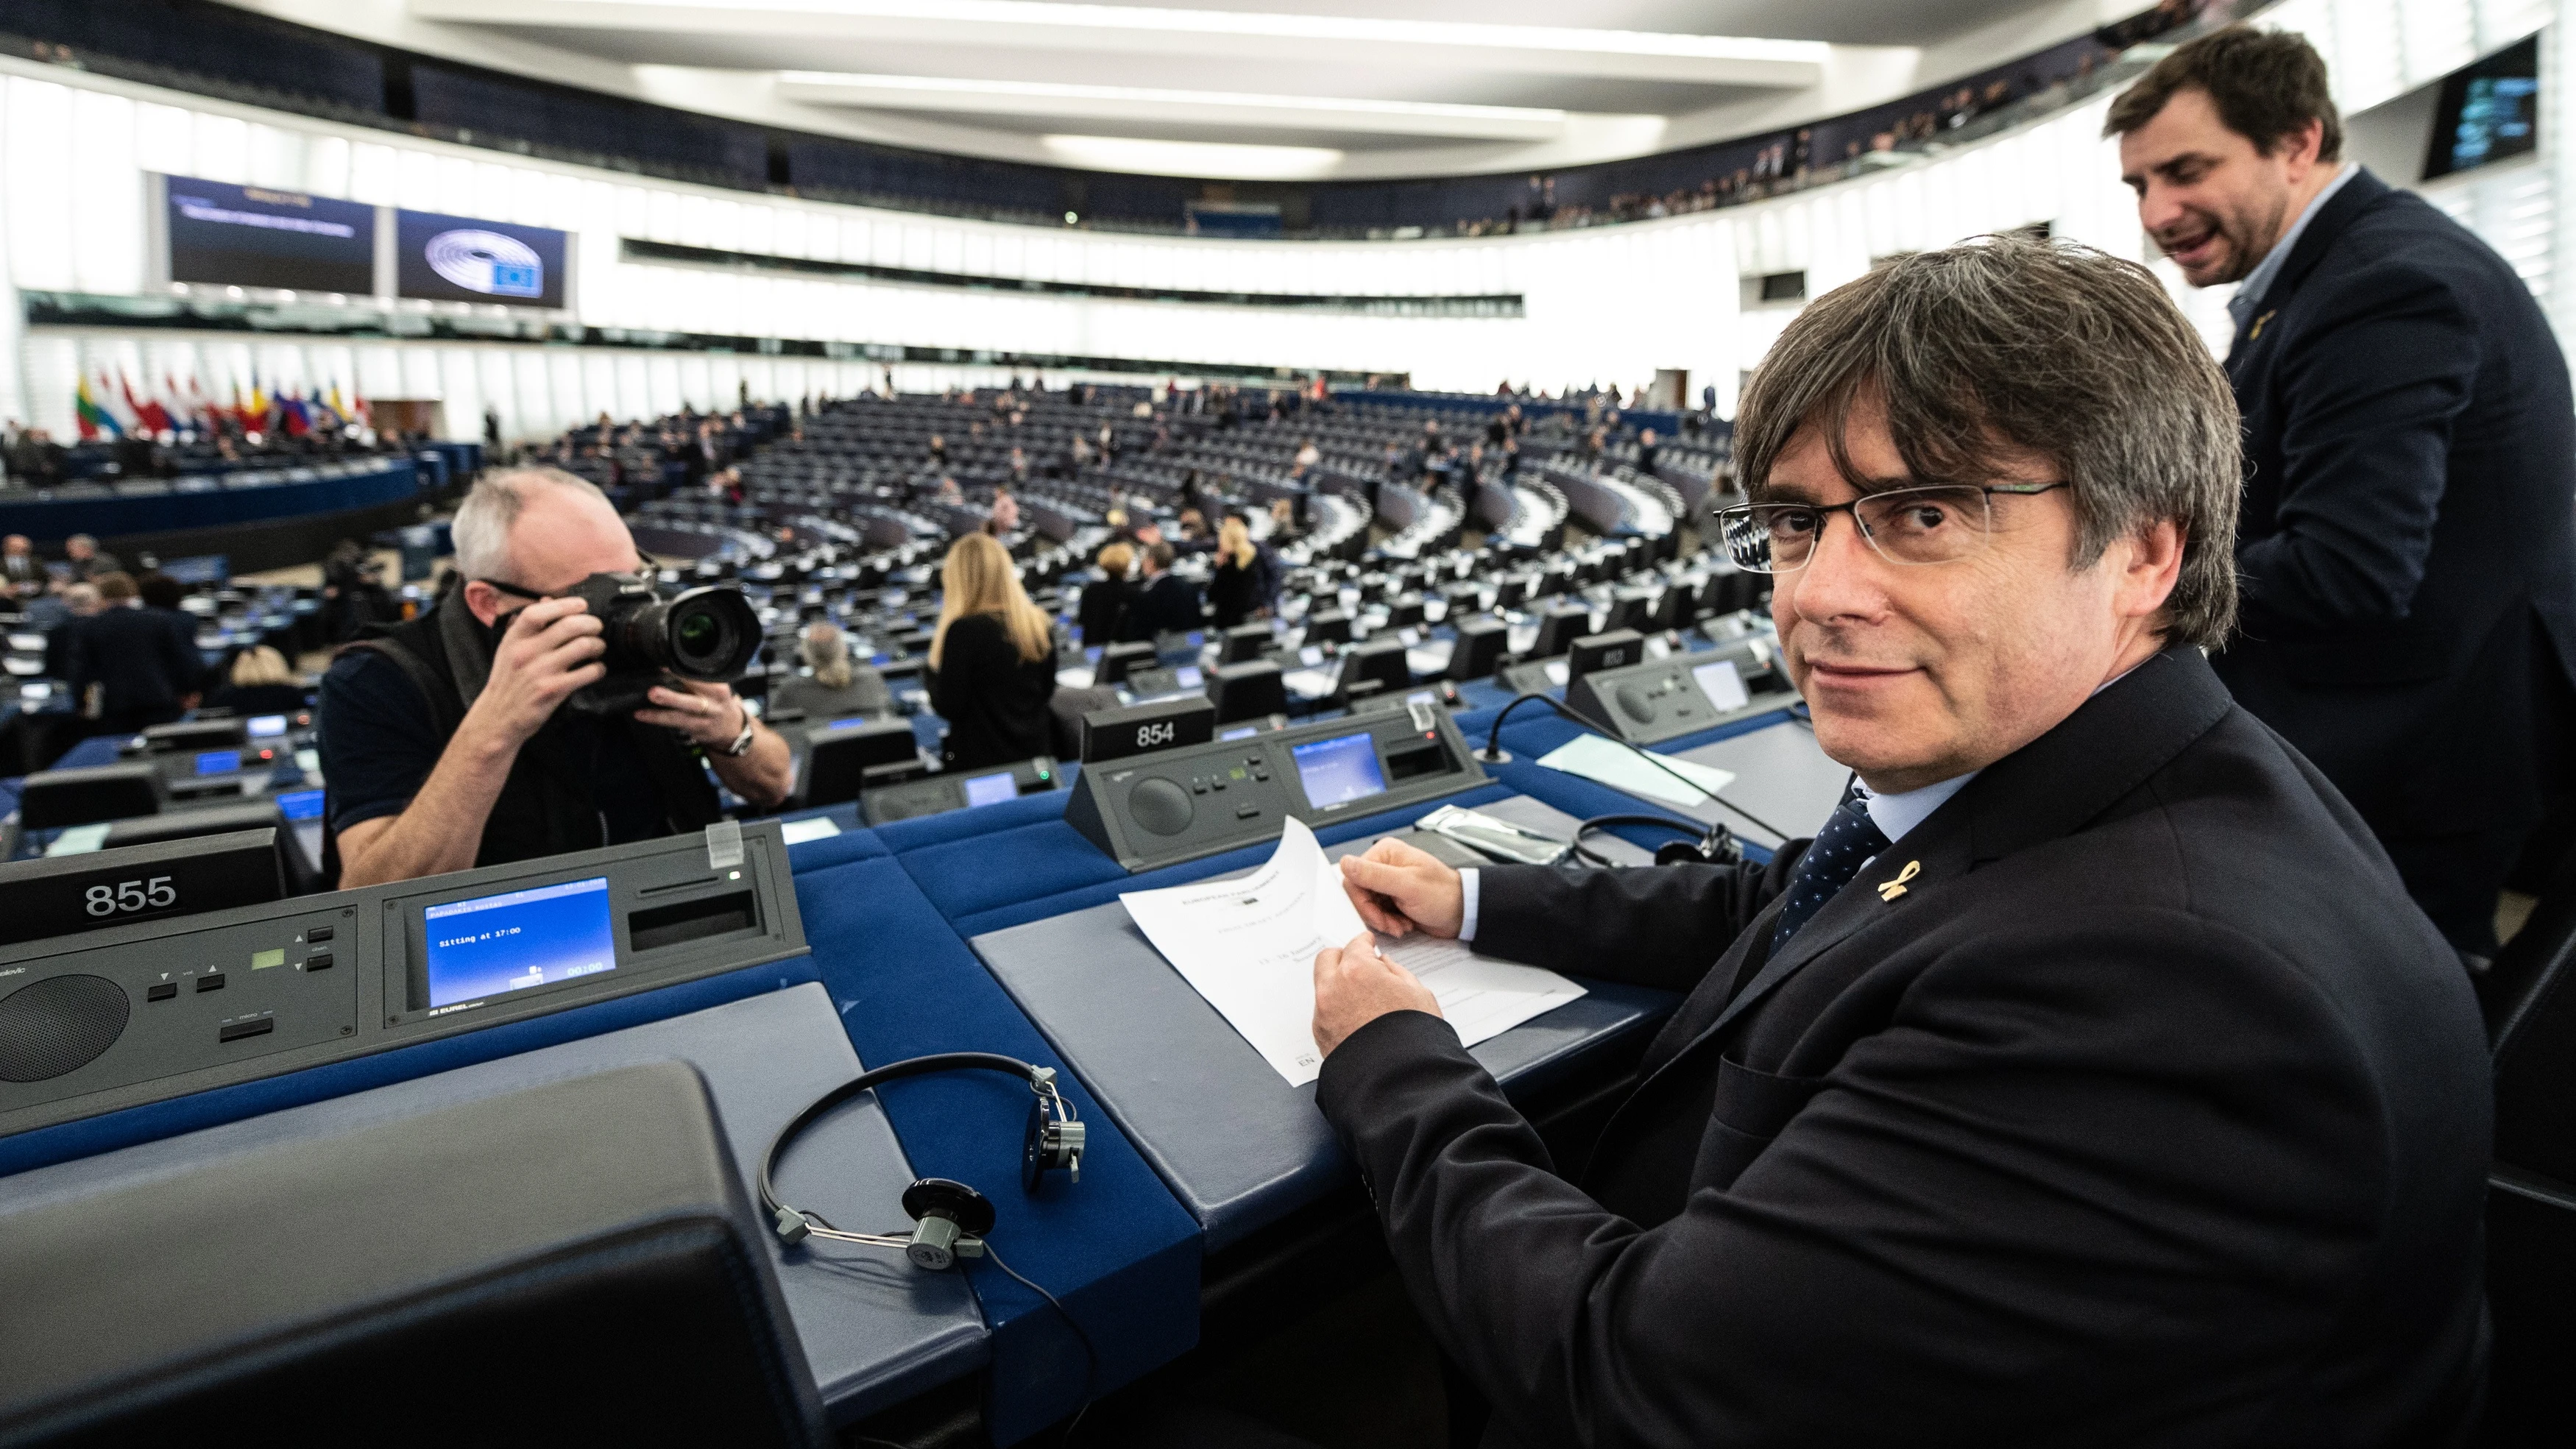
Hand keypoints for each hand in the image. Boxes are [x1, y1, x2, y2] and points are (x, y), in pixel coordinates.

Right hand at [462, 596, 602, 749]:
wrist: (498, 717)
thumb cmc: (507, 681)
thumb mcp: (509, 649)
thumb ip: (528, 626)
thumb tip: (548, 600)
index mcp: (514, 639)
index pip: (539, 611)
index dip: (565, 604)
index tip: (582, 605)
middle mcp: (526, 652)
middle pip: (569, 626)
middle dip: (591, 624)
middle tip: (597, 628)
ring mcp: (541, 671)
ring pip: (583, 646)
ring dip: (598, 645)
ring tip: (598, 648)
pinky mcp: (554, 690)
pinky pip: (587, 672)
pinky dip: (598, 669)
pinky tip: (596, 669)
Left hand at [636, 677, 747, 747]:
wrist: (732, 729)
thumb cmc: (718, 702)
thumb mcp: (716, 688)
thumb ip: (698, 680)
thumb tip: (667, 667)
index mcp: (719, 690)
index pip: (700, 680)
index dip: (681, 675)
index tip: (663, 668)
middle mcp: (713, 707)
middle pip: (692, 703)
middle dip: (672, 698)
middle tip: (653, 692)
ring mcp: (704, 722)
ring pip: (681, 718)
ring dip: (660, 714)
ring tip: (643, 711)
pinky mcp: (696, 732)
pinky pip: (673, 725)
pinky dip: (656, 719)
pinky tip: (642, 715)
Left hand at [1313, 932, 1440, 1057]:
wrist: (1398, 1080)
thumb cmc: (1413, 1037)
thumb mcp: (1418, 994)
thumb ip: (1396, 972)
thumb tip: (1385, 965)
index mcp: (1357, 970)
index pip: (1356, 944)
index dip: (1365, 943)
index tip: (1368, 944)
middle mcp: (1333, 988)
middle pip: (1328, 959)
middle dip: (1342, 957)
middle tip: (1358, 964)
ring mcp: (1323, 1013)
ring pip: (1323, 986)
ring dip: (1338, 984)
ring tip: (1361, 997)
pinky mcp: (1321, 1036)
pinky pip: (1324, 1011)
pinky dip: (1336, 1008)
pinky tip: (1356, 1018)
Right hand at [1336, 838, 1464, 938]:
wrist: (1462, 913)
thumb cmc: (1443, 895)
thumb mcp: (1408, 885)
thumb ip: (1374, 875)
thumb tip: (1346, 863)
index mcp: (1385, 853)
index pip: (1354, 876)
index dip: (1361, 900)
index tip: (1375, 915)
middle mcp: (1384, 865)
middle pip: (1359, 893)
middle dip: (1374, 914)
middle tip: (1390, 924)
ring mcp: (1388, 883)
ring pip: (1367, 906)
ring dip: (1382, 921)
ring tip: (1400, 925)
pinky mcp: (1392, 898)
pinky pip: (1378, 913)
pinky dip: (1388, 923)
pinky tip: (1403, 924)